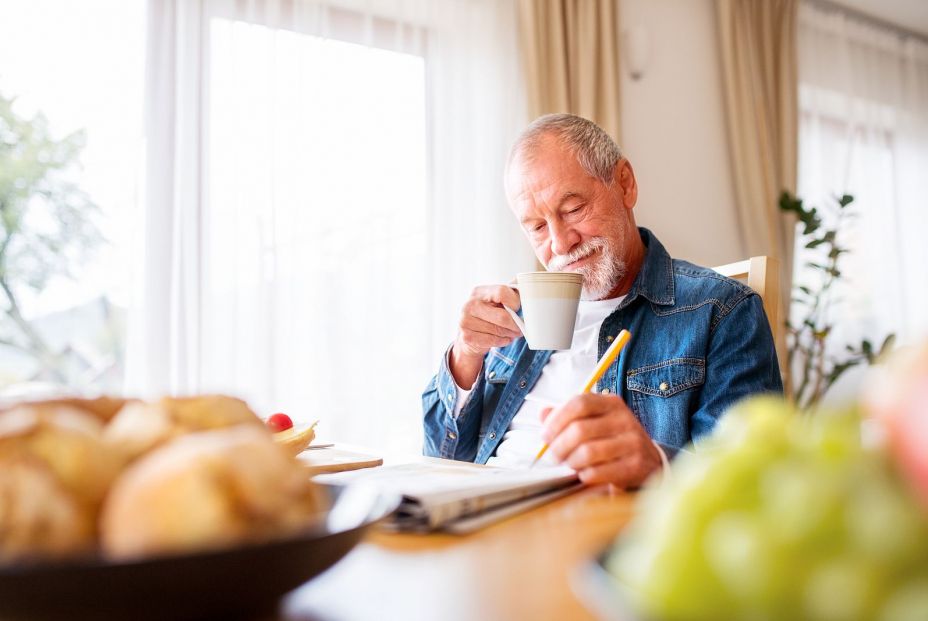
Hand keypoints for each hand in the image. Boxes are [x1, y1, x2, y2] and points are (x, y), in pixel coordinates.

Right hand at [449, 285, 522, 388]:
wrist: (469, 334)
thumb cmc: (488, 315)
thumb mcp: (497, 301)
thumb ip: (510, 293)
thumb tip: (527, 285)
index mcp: (478, 292)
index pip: (502, 292)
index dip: (514, 302)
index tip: (517, 308)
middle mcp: (469, 305)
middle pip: (502, 316)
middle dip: (515, 324)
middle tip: (521, 328)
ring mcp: (465, 321)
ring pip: (499, 330)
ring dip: (510, 334)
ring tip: (511, 333)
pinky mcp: (467, 337)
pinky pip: (493, 341)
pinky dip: (502, 341)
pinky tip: (502, 339)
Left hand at [540, 393, 661, 487]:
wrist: (650, 462)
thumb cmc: (614, 441)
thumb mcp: (595, 421)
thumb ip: (568, 416)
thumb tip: (543, 413)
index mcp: (611, 403)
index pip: (579, 403)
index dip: (557, 419)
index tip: (545, 435)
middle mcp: (624, 419)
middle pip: (579, 429)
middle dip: (559, 446)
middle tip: (554, 456)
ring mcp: (632, 442)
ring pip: (587, 452)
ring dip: (571, 462)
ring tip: (570, 465)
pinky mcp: (635, 465)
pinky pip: (597, 472)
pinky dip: (584, 475)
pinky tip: (585, 474)